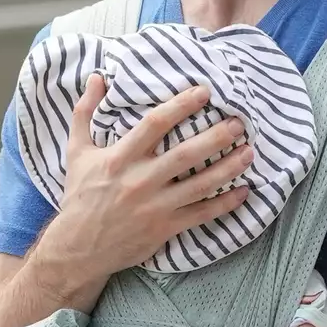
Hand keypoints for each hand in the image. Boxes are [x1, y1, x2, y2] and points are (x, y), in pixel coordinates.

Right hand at [46, 74, 254, 289]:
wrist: (77, 248)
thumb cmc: (79, 196)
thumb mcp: (77, 151)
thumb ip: (85, 112)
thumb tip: (96, 78)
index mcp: (120, 158)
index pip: (154, 125)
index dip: (181, 106)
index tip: (204, 92)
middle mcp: (140, 180)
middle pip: (185, 154)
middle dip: (216, 137)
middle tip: (239, 123)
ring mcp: (155, 206)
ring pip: (200, 184)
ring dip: (228, 167)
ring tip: (249, 152)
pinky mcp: (165, 228)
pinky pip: (201, 214)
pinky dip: (225, 204)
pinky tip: (244, 191)